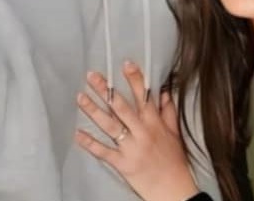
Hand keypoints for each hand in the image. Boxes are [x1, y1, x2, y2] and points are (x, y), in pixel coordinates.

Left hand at [76, 60, 198, 200]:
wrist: (174, 189)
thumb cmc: (174, 161)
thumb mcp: (175, 133)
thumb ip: (168, 111)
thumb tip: (163, 92)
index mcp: (154, 123)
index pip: (143, 96)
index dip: (134, 79)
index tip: (124, 64)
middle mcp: (142, 132)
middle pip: (121, 107)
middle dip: (105, 90)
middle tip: (92, 76)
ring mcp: (131, 148)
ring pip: (110, 125)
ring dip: (93, 110)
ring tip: (80, 97)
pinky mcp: (123, 163)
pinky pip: (104, 151)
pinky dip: (90, 143)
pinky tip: (78, 134)